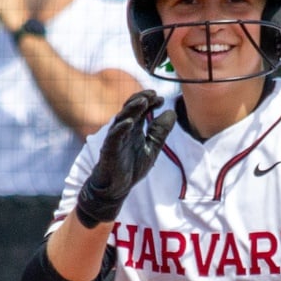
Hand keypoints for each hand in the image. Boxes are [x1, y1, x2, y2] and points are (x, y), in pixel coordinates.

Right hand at [74, 91, 174, 227]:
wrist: (116, 187)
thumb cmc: (131, 166)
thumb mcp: (152, 148)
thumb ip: (160, 131)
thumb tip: (172, 112)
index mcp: (133, 127)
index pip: (140, 109)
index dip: (150, 101)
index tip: (161, 99)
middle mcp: (123, 129)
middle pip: (130, 108)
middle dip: (141, 99)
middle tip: (153, 93)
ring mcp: (115, 138)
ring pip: (122, 118)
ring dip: (132, 109)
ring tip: (143, 101)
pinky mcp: (109, 149)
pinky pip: (114, 136)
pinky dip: (121, 128)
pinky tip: (129, 121)